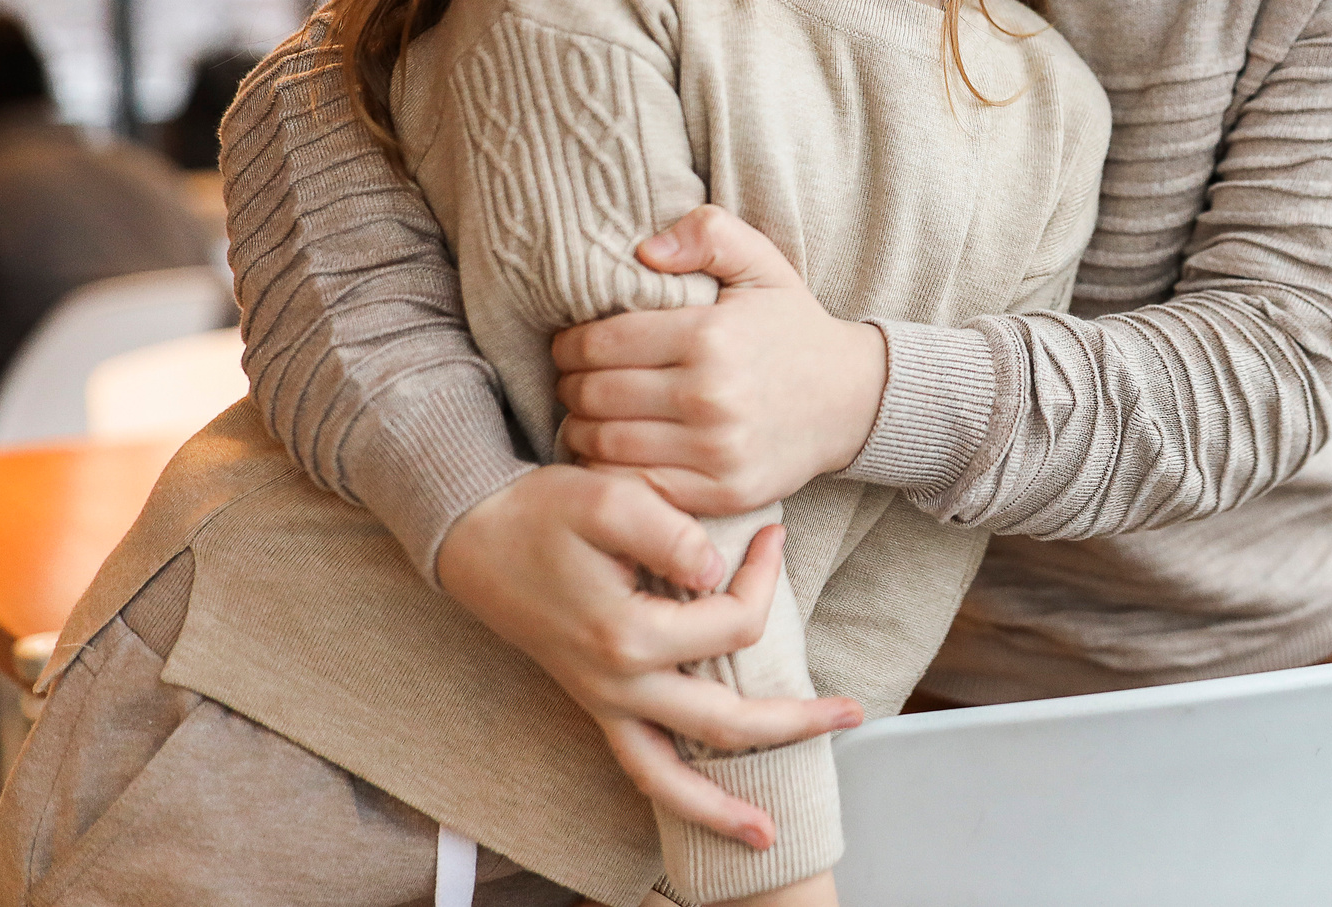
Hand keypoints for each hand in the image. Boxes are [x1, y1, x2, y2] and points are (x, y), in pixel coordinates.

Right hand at [437, 467, 862, 849]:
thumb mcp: (609, 496)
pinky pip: (637, 768)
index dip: (765, 578)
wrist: (477, 537)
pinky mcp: (595, 706)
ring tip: (771, 834)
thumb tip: (718, 569)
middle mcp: (618, 685)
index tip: (773, 535)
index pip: (735, 623)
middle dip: (795, 725)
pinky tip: (707, 810)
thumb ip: (670, 533)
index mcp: (628, 635)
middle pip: (724, 726)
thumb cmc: (546, 512)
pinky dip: (675, 796)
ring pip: (668, 779)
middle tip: (854, 713)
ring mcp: (604, 704)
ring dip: (721, 808)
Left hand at [552, 205, 890, 515]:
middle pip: (594, 395)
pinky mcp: (721, 492)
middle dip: (570, 385)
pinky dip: (609, 472)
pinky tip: (612, 452)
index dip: (568, 344)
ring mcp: (716, 451)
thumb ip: (708, 233)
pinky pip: (636, 487)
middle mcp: (711, 397)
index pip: (601, 343)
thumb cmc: (791, 328)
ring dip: (580, 429)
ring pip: (605, 444)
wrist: (851, 400)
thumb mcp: (761, 265)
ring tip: (585, 415)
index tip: (568, 345)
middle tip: (573, 380)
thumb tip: (645, 250)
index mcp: (711, 337)